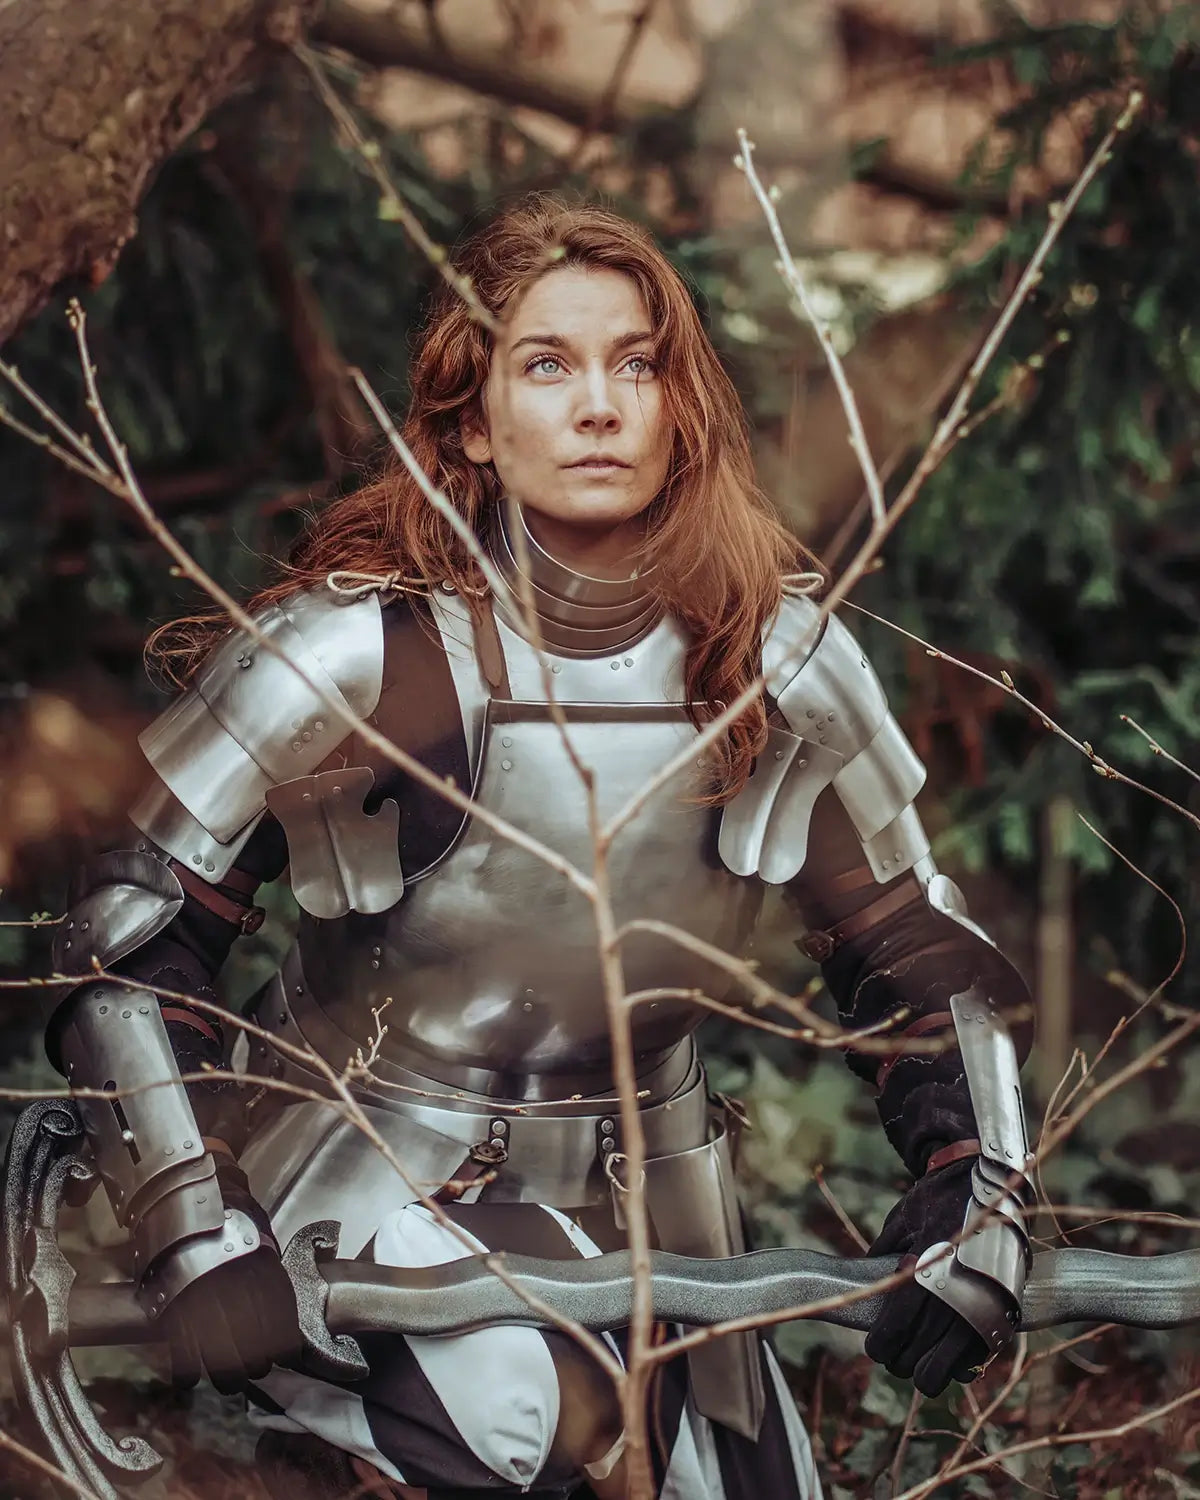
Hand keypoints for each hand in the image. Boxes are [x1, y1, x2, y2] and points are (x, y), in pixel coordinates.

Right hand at [158, 1160, 300, 1392]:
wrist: (191, 1198)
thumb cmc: (233, 1218)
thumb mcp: (263, 1240)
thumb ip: (269, 1275)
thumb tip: (280, 1311)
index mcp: (264, 1276)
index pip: (281, 1326)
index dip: (283, 1349)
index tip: (282, 1358)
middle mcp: (238, 1294)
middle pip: (253, 1350)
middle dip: (254, 1366)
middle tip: (253, 1371)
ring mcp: (205, 1304)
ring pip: (220, 1359)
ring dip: (226, 1376)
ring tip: (227, 1382)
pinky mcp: (174, 1309)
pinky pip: (182, 1354)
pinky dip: (185, 1372)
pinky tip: (188, 1379)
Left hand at [865, 1156, 990, 1396]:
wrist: (991, 1183)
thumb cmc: (940, 1198)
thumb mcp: (902, 1219)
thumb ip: (883, 1252)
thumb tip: (862, 1275)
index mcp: (922, 1270)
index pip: (893, 1330)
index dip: (879, 1347)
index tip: (876, 1346)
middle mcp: (951, 1295)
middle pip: (913, 1357)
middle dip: (898, 1360)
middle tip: (894, 1349)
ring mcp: (979, 1309)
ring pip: (942, 1370)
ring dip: (925, 1370)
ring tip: (919, 1356)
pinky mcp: (1002, 1316)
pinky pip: (973, 1363)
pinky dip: (956, 1366)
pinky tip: (946, 1353)